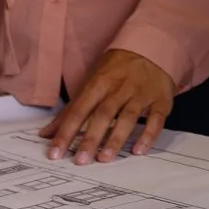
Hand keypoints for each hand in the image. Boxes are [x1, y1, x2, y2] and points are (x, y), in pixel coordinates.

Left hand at [42, 50, 174, 163]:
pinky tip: (138, 151)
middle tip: (80, 161)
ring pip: (128, 117)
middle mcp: (120, 87)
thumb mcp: (92, 81)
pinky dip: (148, 134)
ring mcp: (142, 93)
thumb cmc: (117, 69)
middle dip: (91, 138)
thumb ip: (71, 110)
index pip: (79, 110)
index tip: (56, 153)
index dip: (66, 132)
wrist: (153, 47)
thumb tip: (46, 134)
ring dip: (116, 138)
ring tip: (104, 158)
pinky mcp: (161, 100)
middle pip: (103, 114)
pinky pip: (156, 118)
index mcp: (99, 82)